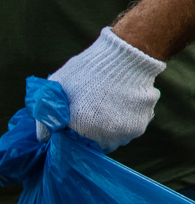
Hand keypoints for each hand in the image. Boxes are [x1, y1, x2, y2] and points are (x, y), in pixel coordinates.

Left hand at [38, 28, 163, 148]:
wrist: (128, 56)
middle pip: (93, 146)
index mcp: (79, 130)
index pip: (70, 147)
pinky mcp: (140, 125)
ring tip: (109, 105)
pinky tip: (123, 102)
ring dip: (110, 129)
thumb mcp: (56, 88)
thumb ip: (46, 118)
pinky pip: (129, 130)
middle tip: (91, 112)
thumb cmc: (88, 69)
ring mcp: (124, 133)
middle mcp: (103, 138)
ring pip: (113, 140)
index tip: (73, 121)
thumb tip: (45, 137)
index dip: (70, 135)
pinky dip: (126, 120)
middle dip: (90, 134)